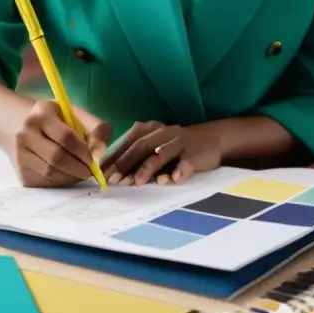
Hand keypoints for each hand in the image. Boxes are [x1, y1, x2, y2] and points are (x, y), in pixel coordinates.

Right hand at [12, 100, 111, 187]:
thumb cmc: (56, 120)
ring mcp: (20, 155)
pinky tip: (65, 173)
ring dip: (71, 176)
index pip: (65, 137)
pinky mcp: (21, 174)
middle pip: (56, 158)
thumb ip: (96, 129)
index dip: (83, 151)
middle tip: (90, 170)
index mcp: (41, 114)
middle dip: (78, 168)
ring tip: (79, 170)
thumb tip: (100, 156)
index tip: (92, 159)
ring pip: (51, 173)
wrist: (20, 126)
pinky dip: (61, 181)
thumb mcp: (76, 115)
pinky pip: (46, 183)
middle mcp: (24, 134)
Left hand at [101, 121, 222, 185]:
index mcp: (149, 130)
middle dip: (126, 164)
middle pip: (140, 147)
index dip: (114, 157)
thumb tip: (112, 173)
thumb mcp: (155, 145)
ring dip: (148, 168)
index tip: (101, 174)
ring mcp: (180, 142)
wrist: (213, 139)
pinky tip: (173, 179)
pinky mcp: (196, 153)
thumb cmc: (175, 146)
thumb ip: (136, 156)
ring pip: (161, 153)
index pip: (127, 142)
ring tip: (137, 182)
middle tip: (114, 181)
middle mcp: (162, 133)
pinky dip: (180, 170)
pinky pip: (186, 162)